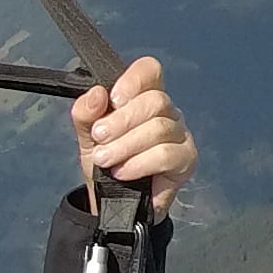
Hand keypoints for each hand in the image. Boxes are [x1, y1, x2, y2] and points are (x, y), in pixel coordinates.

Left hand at [69, 55, 196, 208]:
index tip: (112, 99)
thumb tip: (96, 94)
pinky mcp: (186, 159)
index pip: (148, 71)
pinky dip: (139, 163)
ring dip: (125, 145)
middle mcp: (166, 112)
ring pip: (159, 128)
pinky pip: (166, 154)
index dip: (133, 81)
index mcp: (142, 97)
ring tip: (105, 159)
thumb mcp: (86, 136)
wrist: (111, 201)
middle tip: (99, 137)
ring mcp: (179, 135)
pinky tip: (123, 171)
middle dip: (121, 120)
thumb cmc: (105, 163)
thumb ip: (85, 113)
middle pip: (155, 100)